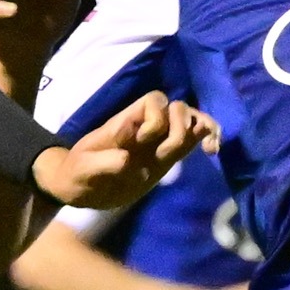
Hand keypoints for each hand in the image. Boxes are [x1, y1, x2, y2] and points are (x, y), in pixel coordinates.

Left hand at [32, 95, 215, 213]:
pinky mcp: (167, 156)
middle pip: (177, 108)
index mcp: (126, 123)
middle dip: (179, 129)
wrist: (81, 188)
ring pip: (190, 120)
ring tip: (209, 148)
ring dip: (202, 128)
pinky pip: (192, 139)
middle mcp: (146, 127)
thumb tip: (128, 160)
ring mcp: (159, 141)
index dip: (155, 120)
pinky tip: (212, 151)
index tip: (142, 143)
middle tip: (165, 155)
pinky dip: (207, 138)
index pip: (152, 102)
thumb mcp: (82, 170)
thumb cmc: (78, 174)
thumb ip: (101, 163)